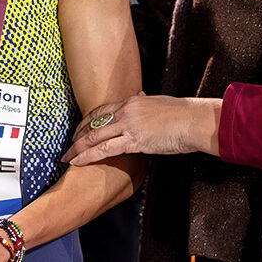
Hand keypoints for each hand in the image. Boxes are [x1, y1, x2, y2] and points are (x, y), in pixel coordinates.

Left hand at [60, 93, 221, 166]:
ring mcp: (129, 126)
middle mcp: (126, 111)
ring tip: (67, 158)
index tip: (77, 129)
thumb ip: (145, 104)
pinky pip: (105, 149)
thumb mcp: (158, 104)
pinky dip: (88, 156)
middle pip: (93, 123)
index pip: (100, 110)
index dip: (86, 121)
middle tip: (68, 146)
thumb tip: (141, 99)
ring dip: (77, 148)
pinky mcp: (135, 141)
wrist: (194, 121)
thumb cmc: (182, 115)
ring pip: (94, 137)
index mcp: (131, 102)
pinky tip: (78, 162)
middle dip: (77, 136)